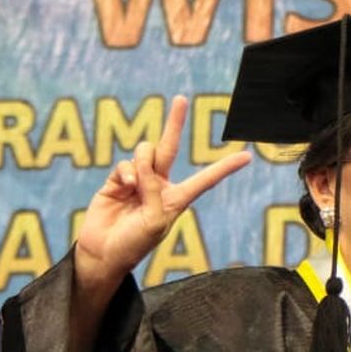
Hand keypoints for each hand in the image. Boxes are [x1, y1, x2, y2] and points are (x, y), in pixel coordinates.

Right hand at [75, 94, 251, 286]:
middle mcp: (159, 185)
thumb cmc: (135, 243)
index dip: (225, 167)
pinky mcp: (116, 180)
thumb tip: (143, 163)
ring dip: (142, 162)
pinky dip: (127, 172)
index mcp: (177, 199)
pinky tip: (124, 186)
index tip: (247, 156)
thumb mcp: (155, 221)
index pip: (205, 179)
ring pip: (144, 153)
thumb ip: (154, 190)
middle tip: (181, 98)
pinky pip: (126, 164)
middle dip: (175, 123)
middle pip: (168, 147)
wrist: (103, 253)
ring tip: (136, 185)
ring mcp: (137, 181)